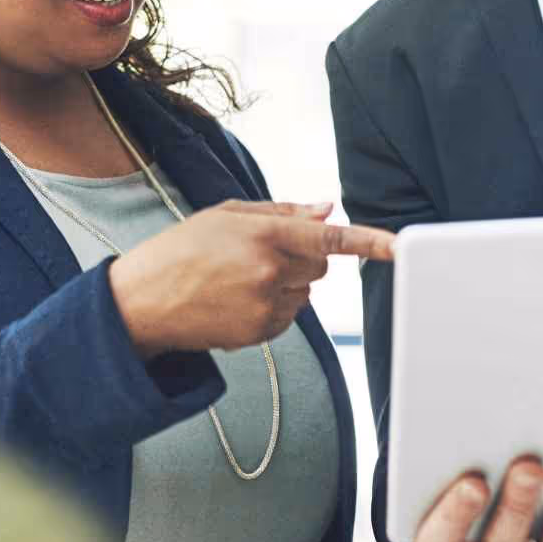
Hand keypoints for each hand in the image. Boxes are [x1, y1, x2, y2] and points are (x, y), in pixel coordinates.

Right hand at [108, 200, 394, 357]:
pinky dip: (274, 308)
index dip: (369, 241)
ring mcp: (266, 305)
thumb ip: (280, 211)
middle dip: (302, 259)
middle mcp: (269, 271)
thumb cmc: (179, 251)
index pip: (329, 237)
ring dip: (287, 284)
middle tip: (258, 256)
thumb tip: (326, 209)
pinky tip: (237, 301)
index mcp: (262, 234)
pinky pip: (290, 316)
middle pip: (321, 266)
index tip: (400, 246)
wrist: (142, 303)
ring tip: (239, 280)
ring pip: (307, 293)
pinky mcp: (261, 333)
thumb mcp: (224, 216)